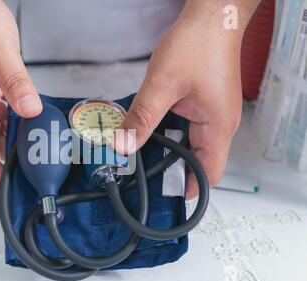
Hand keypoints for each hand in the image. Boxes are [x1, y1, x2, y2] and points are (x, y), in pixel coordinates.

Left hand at [117, 1, 258, 198]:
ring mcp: (211, 113)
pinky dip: (168, 133)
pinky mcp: (203, 103)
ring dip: (167, 150)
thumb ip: (142, 118)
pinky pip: (186, 128)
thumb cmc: (199, 44)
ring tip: (141, 155)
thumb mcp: (162, 85)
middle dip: (172, 171)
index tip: (168, 199)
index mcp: (217, 127)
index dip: (190, 189)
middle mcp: (218, 124)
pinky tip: (149, 131)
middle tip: (143, 176)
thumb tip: (123, 145)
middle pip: (197, 161)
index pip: (209, 173)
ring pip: (189, 144)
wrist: (213, 16)